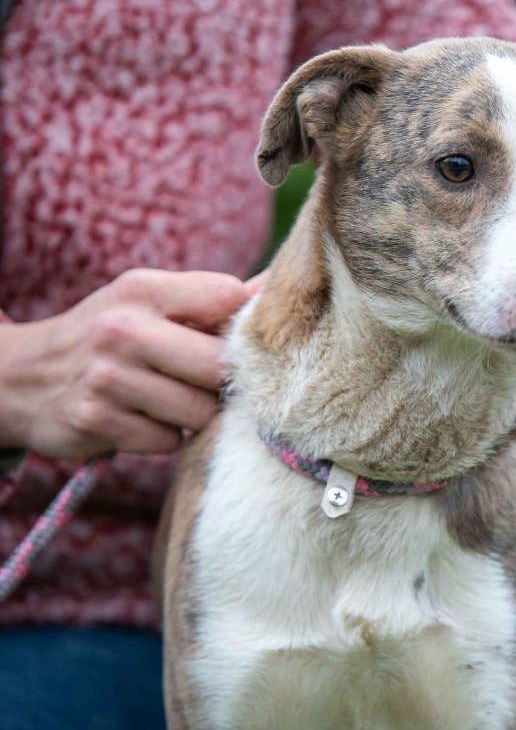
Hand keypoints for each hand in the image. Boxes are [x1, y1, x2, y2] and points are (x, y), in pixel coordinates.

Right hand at [0, 269, 250, 460]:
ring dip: (192, 414)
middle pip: (221, 364)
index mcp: (143, 289)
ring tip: (165, 398)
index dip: (240, 325)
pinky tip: (140, 419)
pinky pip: (170, 441)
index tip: (225, 338)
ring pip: (200, 411)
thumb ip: (211, 300)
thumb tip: (275, 287)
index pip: (230, 298)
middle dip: (220, 380)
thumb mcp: (148, 301)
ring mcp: (108, 377)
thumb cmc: (108, 337)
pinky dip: (164, 437)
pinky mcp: (97, 421)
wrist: (23, 377)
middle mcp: (123, 329)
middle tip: (200, 379)